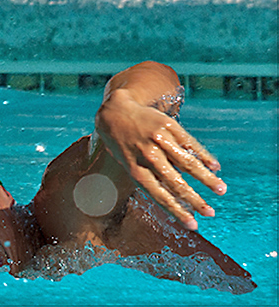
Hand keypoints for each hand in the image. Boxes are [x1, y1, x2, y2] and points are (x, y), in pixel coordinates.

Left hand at [95, 89, 225, 229]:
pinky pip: (190, 144)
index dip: (177, 211)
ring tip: (221, 190)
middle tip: (211, 213)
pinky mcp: (168, 126)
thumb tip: (174, 198)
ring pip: (187, 163)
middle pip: (176, 183)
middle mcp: (147, 156)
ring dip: (206, 179)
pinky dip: (204, 156)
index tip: (193, 225)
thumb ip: (148, 178)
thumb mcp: (126, 164)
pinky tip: (215, 167)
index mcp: (135, 169)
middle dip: (195, 200)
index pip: (159, 196)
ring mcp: (159, 140)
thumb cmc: (121, 144)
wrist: (114, 111)